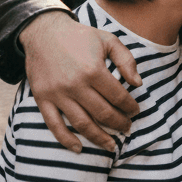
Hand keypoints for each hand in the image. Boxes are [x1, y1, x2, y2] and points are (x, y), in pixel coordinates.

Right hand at [21, 11, 141, 152]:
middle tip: (128, 128)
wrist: (44, 32)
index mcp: (94, 70)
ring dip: (98, 138)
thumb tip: (138, 84)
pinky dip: (66, 140)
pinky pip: (54, 125)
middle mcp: (75, 85)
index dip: (130, 107)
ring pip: (82, 124)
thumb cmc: (80, 36)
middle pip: (102, 113)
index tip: (136, 111)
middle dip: (119, 123)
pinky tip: (78, 149)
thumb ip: (126, 60)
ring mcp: (58, 94)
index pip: (118, 96)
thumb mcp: (108, 40)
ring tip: (111, 146)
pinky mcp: (43, 99)